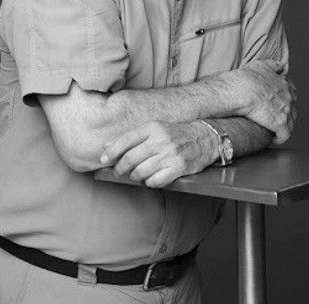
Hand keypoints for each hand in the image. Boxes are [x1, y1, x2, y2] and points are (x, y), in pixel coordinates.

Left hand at [100, 120, 218, 187]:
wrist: (205, 137)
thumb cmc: (175, 134)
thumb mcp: (154, 129)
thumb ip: (131, 137)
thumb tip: (106, 146)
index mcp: (152, 127)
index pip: (125, 140)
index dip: (111, 152)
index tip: (104, 160)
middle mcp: (160, 139)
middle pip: (130, 159)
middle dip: (120, 168)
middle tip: (120, 171)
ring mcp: (170, 154)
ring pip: (140, 172)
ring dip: (134, 177)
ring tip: (136, 175)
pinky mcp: (179, 167)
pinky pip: (155, 181)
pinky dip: (150, 182)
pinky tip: (151, 178)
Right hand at [233, 60, 296, 143]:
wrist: (241, 91)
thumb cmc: (246, 78)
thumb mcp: (261, 65)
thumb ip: (273, 64)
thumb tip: (280, 65)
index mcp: (284, 84)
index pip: (291, 93)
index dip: (284, 99)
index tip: (278, 103)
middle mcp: (288, 97)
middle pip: (292, 108)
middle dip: (285, 113)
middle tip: (275, 116)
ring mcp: (286, 111)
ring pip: (290, 122)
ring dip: (283, 126)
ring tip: (274, 129)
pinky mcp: (280, 124)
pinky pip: (284, 135)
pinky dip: (279, 137)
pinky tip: (273, 138)